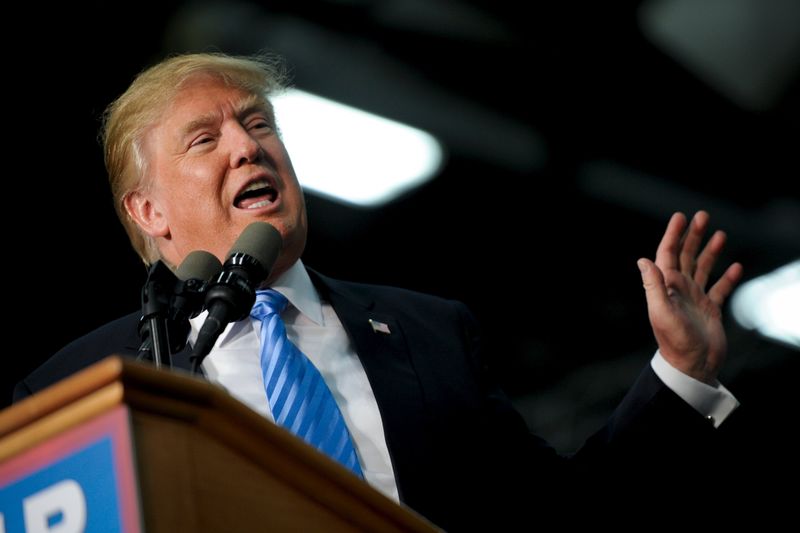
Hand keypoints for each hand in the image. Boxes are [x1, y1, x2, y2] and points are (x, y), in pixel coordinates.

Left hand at [638, 211, 742, 383]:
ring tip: (720, 235)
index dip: (673, 235)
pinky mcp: (710, 310)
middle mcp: (679, 290)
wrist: (692, 367)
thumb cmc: (675, 342)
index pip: (667, 254)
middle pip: (685, 256)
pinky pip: (720, 289)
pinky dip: (727, 278)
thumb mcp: (661, 312)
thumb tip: (643, 260)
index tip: (680, 217)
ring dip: (710, 252)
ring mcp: (695, 299)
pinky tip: (736, 267)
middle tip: (703, 216)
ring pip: (703, 269)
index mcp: (666, 287)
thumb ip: (654, 286)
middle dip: (693, 236)